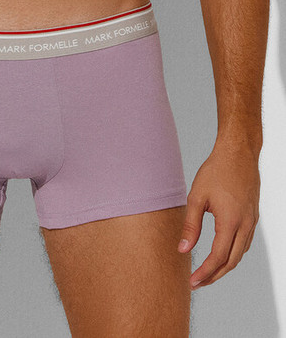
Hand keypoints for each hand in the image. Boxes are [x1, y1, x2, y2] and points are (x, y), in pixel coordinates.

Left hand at [177, 138, 259, 288]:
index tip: (192, 282)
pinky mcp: (252, 216)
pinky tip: (221, 253)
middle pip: (231, 261)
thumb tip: (183, 249)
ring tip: (206, 272)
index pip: (218, 257)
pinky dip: (233, 253)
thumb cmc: (216, 170)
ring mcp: (251, 221)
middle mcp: (245, 225)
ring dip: (224, 266)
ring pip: (240, 254)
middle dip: (214, 276)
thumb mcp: (197, 197)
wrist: (238, 153)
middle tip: (197, 282)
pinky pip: (244, 243)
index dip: (205, 273)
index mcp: (231, 222)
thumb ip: (190, 225)